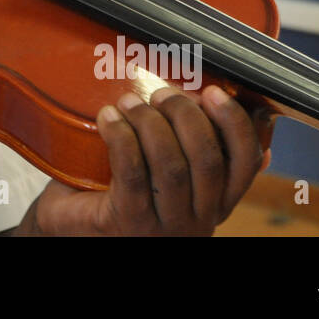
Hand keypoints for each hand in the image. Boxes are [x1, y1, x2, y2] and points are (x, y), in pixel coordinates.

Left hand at [16, 84, 263, 235]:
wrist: (74, 227)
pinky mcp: (129, 222)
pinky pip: (133, 172)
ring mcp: (165, 225)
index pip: (245, 163)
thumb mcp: (162, 168)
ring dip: (149, 122)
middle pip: (208, 160)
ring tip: (128, 101)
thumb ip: (189, 141)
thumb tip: (215, 94)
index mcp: (216, 202)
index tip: (213, 91)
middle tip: (159, 93)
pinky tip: (108, 117)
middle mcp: (199, 220)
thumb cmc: (121, 190)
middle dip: (185, 115)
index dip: (235, 124)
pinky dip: (121, 136)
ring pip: (171, 166)